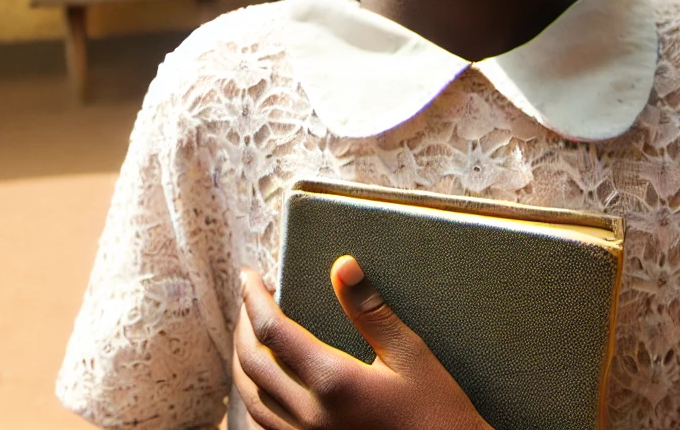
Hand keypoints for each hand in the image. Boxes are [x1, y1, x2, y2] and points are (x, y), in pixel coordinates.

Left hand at [233, 257, 490, 429]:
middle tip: (250, 297)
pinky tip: (266, 380)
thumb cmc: (437, 411)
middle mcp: (310, 416)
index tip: (250, 275)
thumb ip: (371, 310)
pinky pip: (265, 424)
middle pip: (252, 362)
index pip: (271, 330)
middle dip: (243, 323)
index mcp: (332, 382)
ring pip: (251, 398)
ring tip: (251, 331)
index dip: (253, 298)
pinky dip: (255, 395)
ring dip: (244, 359)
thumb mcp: (410, 354)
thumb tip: (342, 265)